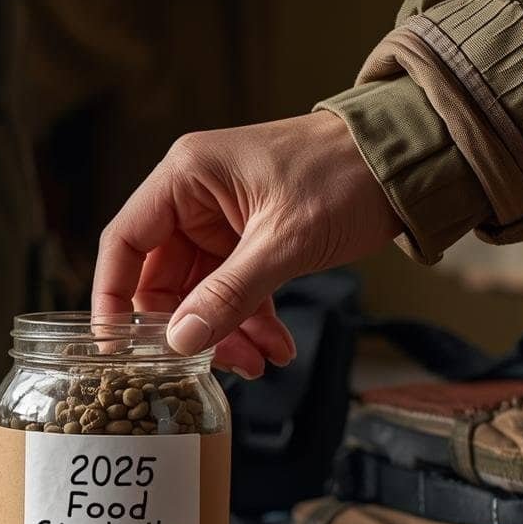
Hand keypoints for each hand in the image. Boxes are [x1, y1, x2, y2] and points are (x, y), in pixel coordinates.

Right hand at [92, 111, 401, 376]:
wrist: (409, 159)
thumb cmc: (347, 175)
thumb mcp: (285, 241)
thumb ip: (229, 294)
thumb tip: (180, 341)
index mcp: (186, 177)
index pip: (125, 242)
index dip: (113, 296)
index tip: (118, 347)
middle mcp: (194, 196)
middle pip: (161, 277)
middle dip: (188, 327)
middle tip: (215, 364)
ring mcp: (220, 220)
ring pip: (199, 291)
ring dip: (225, 331)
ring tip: (259, 363)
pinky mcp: (248, 238)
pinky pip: (232, 289)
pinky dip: (250, 320)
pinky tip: (276, 347)